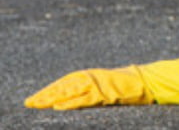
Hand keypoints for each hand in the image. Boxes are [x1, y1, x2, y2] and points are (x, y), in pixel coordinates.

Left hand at [24, 66, 152, 109]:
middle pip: (62, 86)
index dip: (49, 89)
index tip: (37, 97)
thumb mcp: (106, 83)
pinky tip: (58, 107)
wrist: (146, 80)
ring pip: (68, 92)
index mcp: (90, 74)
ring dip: (51, 99)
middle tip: (30, 102)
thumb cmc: (128, 83)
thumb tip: (78, 92)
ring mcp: (96, 85)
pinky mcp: (103, 94)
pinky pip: (83, 99)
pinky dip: (70, 103)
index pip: (64, 82)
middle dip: (45, 95)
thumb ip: (92, 86)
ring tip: (37, 104)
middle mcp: (90, 78)